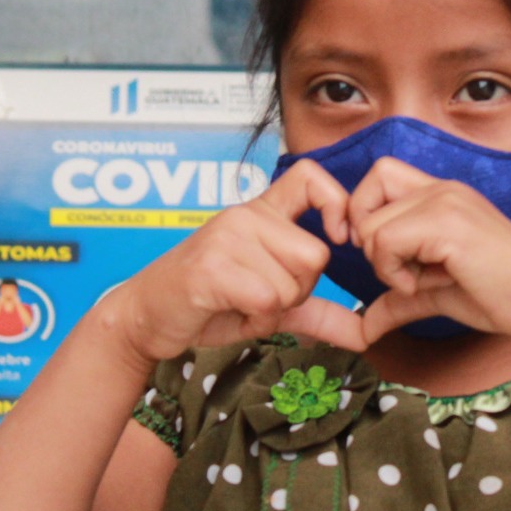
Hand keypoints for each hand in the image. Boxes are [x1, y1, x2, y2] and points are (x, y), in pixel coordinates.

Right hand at [105, 158, 355, 362]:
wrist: (144, 317)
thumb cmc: (206, 303)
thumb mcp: (268, 304)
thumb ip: (316, 311)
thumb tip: (366, 334)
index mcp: (260, 212)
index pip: (310, 176)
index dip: (336, 202)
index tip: (339, 235)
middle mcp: (245, 215)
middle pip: (316, 255)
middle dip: (298, 292)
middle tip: (260, 297)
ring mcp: (227, 237)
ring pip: (293, 283)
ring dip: (273, 310)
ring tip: (239, 303)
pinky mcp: (212, 267)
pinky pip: (268, 300)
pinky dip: (255, 320)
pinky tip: (228, 311)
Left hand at [344, 156, 510, 343]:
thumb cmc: (502, 294)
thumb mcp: (436, 292)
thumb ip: (398, 300)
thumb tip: (365, 328)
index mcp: (441, 194)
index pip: (378, 175)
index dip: (363, 212)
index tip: (376, 253)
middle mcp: (441, 188)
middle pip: (365, 195)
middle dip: (369, 243)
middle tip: (402, 270)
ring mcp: (445, 201)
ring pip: (370, 225)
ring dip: (384, 263)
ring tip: (422, 281)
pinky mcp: (448, 224)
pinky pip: (385, 242)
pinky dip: (394, 272)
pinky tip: (429, 284)